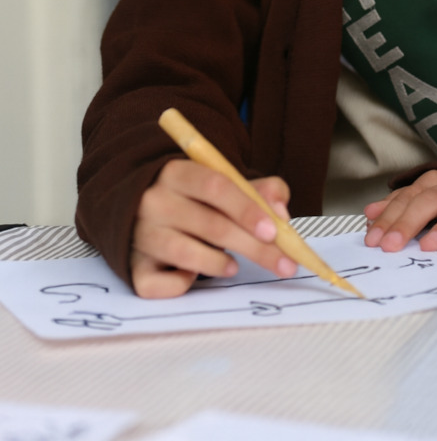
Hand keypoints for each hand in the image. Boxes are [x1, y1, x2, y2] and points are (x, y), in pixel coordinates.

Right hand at [130, 158, 294, 297]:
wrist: (138, 204)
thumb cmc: (194, 197)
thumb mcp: (223, 183)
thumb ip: (259, 191)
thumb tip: (280, 214)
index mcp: (178, 172)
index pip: (215, 185)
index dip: (246, 208)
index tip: (273, 231)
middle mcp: (154, 200)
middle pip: (209, 224)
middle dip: (252, 247)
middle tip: (282, 264)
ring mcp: (140, 234)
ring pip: (183, 253)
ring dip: (218, 263)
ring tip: (234, 266)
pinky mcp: (132, 265)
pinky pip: (154, 284)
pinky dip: (178, 284)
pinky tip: (191, 276)